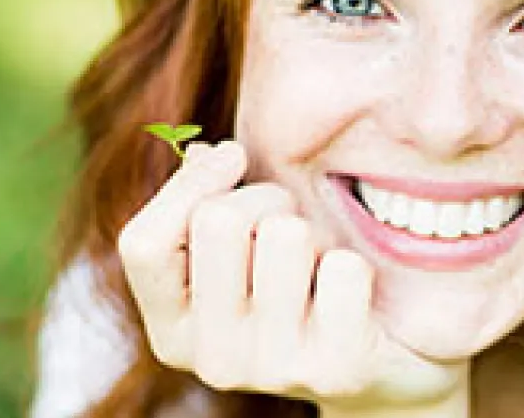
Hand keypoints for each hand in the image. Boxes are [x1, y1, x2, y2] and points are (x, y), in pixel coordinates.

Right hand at [116, 140, 471, 416]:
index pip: (142, 244)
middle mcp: (214, 362)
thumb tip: (202, 152)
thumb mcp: (241, 258)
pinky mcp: (336, 371)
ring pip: (284, 234)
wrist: (381, 371)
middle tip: (291, 226)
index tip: (233, 155)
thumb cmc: (300, 293)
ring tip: (321, 266)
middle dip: (265, 199)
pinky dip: (355, 265)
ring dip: (312, 231)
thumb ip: (207, 207)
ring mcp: (274, 371)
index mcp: (173, 333)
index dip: (188, 184)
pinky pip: (343, 268)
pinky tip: (354, 296)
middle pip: (218, 221)